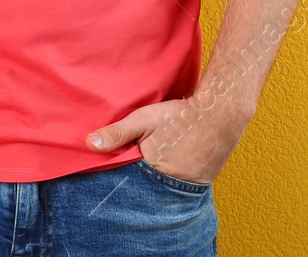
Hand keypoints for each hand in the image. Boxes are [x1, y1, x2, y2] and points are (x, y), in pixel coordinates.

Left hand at [84, 97, 245, 185]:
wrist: (219, 115)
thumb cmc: (178, 117)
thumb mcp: (143, 120)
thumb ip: (117, 133)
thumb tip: (89, 144)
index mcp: (153, 173)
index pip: (128, 184)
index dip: (118, 179)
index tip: (105, 177)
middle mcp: (171, 188)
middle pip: (144, 192)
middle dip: (134, 186)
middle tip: (125, 176)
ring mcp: (187, 189)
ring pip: (161, 192)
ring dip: (151, 185)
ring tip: (146, 172)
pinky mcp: (199, 186)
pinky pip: (178, 191)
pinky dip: (168, 184)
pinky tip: (164, 172)